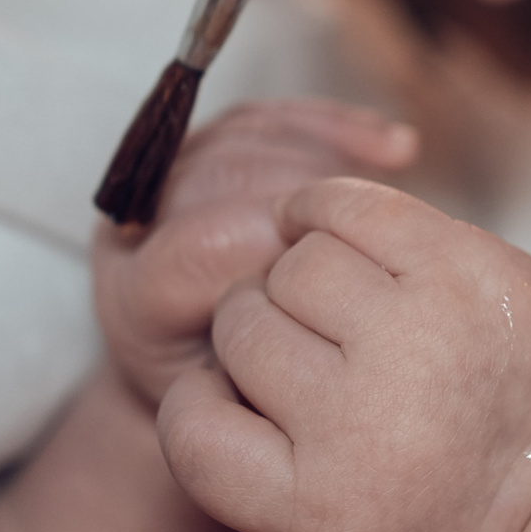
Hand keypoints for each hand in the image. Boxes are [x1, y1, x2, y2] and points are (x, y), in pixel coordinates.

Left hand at [92, 99, 418, 405]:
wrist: (198, 387)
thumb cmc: (239, 413)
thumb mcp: (256, 413)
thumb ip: (277, 366)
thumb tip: (329, 322)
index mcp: (136, 299)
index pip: (203, 248)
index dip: (285, 254)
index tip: (353, 277)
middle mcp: (134, 230)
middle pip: (226, 175)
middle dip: (311, 191)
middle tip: (384, 223)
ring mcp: (165, 182)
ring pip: (249, 137)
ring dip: (328, 153)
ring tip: (395, 179)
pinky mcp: (206, 149)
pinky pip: (270, 118)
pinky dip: (335, 126)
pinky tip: (396, 150)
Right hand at [159, 178, 530, 531]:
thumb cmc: (447, 492)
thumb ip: (248, 469)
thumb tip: (198, 361)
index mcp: (322, 510)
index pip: (187, 429)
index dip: (202, 400)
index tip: (246, 397)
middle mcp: (363, 428)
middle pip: (239, 329)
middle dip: (266, 329)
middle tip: (327, 351)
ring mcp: (415, 339)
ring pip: (290, 264)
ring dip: (305, 273)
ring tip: (354, 305)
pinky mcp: (458, 267)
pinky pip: (340, 204)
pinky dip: (321, 208)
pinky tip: (334, 232)